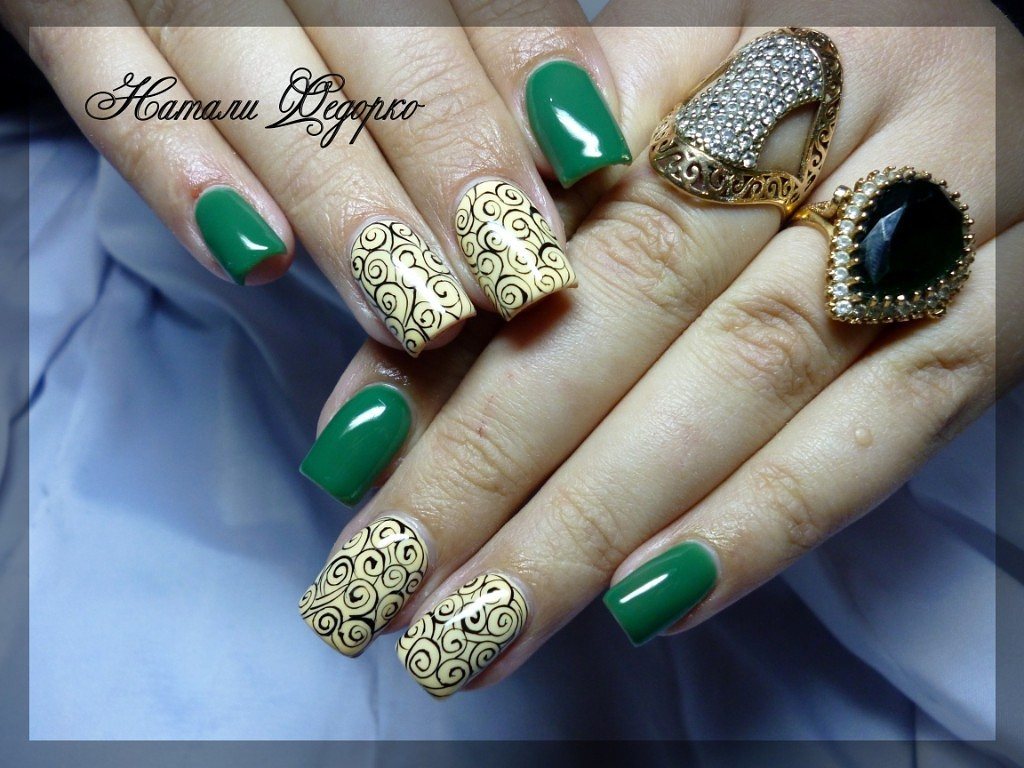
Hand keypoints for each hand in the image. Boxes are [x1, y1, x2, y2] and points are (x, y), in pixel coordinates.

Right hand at [3, 1, 632, 355]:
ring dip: (342, 203)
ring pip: (257, 80)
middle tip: (510, 279)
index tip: (578, 179)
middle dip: (450, 168)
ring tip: (414, 313)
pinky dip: (172, 165)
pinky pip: (102, 82)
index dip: (522, 84)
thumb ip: (493, 35)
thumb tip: (583, 137)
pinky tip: (254, 260)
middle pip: (376, 45)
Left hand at [297, 11, 1022, 696]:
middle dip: (490, 462)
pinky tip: (647, 602)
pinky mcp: (1008, 312)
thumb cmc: (824, 77)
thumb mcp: (703, 76)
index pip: (557, 213)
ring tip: (477, 626)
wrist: (990, 62)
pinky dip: (766, 522)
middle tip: (381, 579)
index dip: (449, 341)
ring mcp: (927, 222)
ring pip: (738, 384)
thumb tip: (413, 335)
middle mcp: (834, 123)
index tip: (351, 456)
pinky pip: (891, 431)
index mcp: (736, 38)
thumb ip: (570, 187)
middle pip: (628, 306)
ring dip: (595, 522)